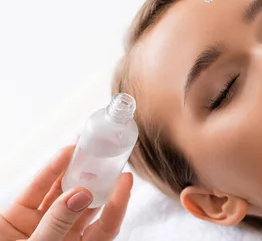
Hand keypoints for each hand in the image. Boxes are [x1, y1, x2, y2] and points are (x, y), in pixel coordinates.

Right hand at [0, 145, 132, 240]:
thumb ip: (58, 224)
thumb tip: (83, 194)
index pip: (106, 226)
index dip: (119, 203)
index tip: (127, 178)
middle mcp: (62, 237)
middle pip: (87, 204)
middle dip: (99, 179)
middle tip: (111, 155)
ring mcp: (39, 225)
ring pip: (62, 192)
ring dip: (75, 169)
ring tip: (89, 147)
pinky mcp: (17, 215)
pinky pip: (37, 190)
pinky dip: (51, 171)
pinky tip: (65, 153)